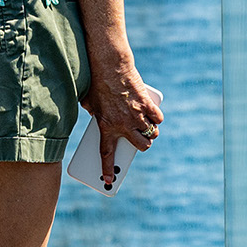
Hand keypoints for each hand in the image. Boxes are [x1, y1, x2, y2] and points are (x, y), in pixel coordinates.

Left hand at [84, 56, 163, 186]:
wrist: (110, 65)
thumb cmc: (96, 82)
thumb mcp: (88, 102)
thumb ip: (94, 112)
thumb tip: (96, 114)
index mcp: (106, 127)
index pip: (107, 155)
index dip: (107, 171)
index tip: (108, 181)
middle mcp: (124, 125)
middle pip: (141, 146)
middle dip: (142, 145)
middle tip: (139, 140)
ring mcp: (137, 115)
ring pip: (152, 134)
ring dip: (151, 133)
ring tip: (147, 127)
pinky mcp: (147, 104)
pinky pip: (158, 118)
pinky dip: (157, 118)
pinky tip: (154, 115)